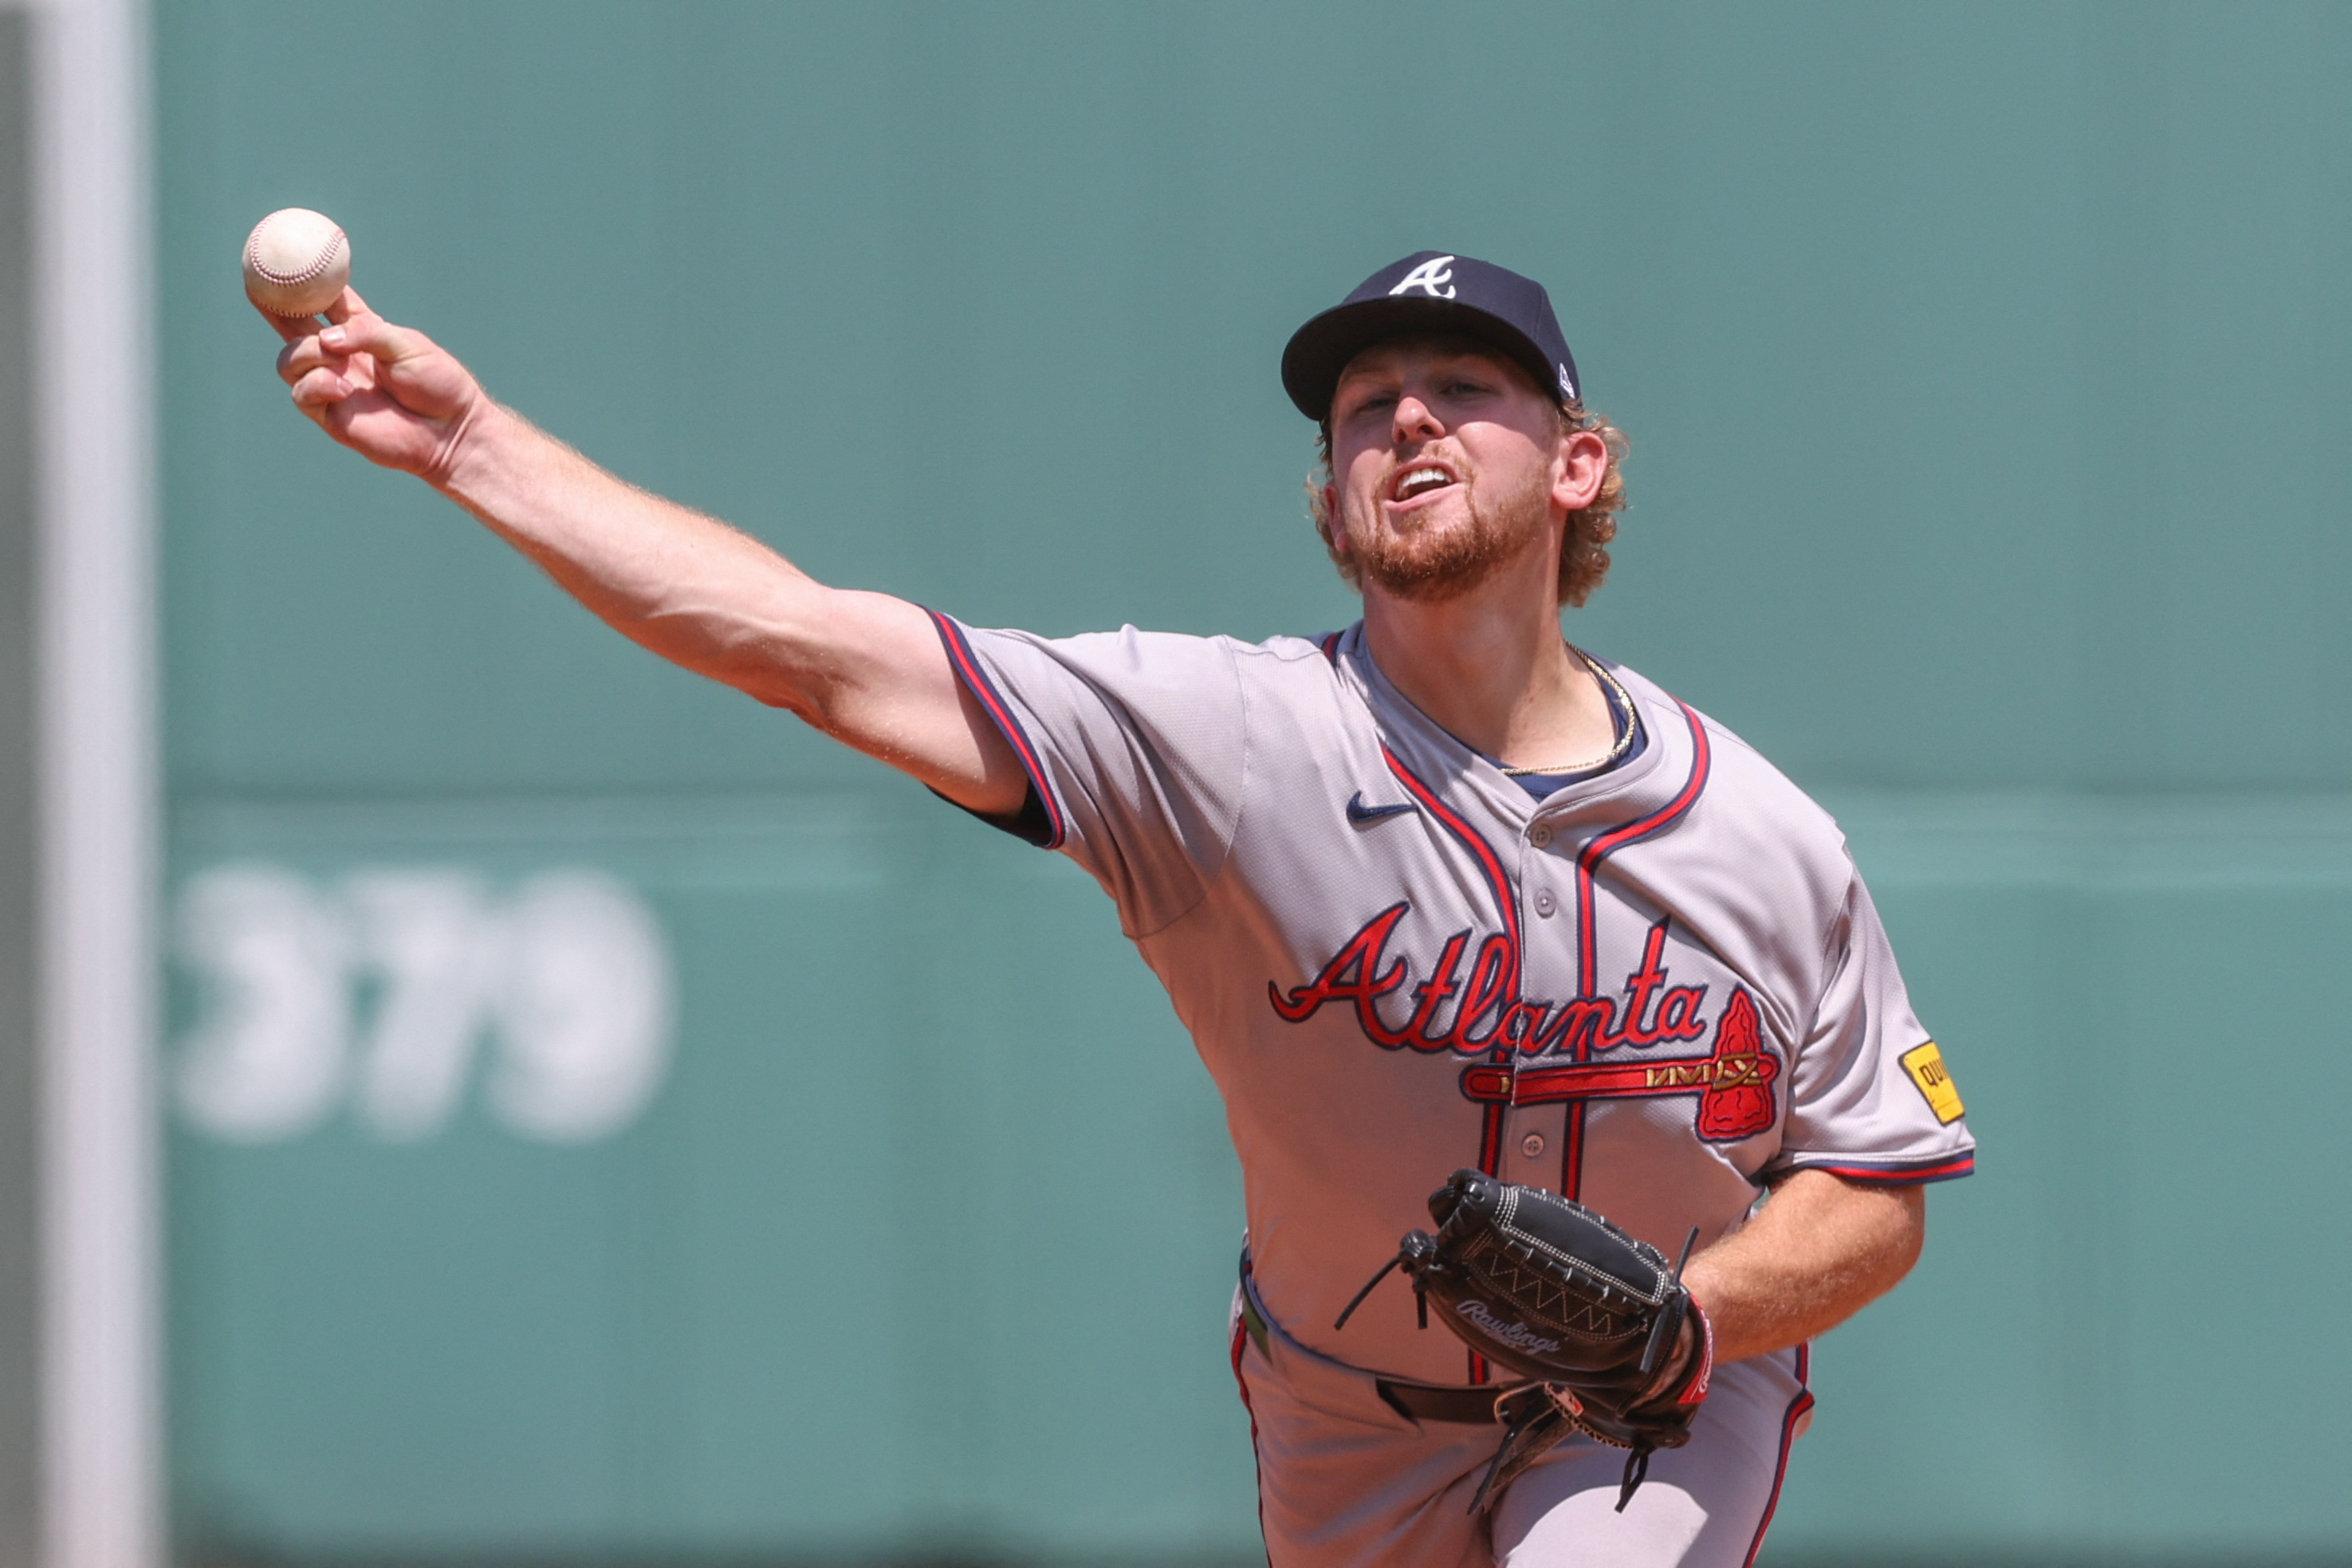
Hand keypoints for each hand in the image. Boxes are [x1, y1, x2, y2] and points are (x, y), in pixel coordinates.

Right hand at [263, 289, 487, 482]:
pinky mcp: (330, 415)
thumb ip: (367, 333)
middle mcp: (340, 355)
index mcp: (361, 331)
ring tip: (336, 356)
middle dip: (272, 306)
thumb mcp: (407, 345)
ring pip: (288, 360)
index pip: (323, 300)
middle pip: (291, 326)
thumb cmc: (438, 384)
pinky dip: (317, 385)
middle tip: (258, 287)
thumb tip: (326, 339)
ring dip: (306, 353)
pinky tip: (344, 389)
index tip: (284, 257)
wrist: (452, 431)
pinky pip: (301, 394)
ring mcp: (331, 384)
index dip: (302, 281)